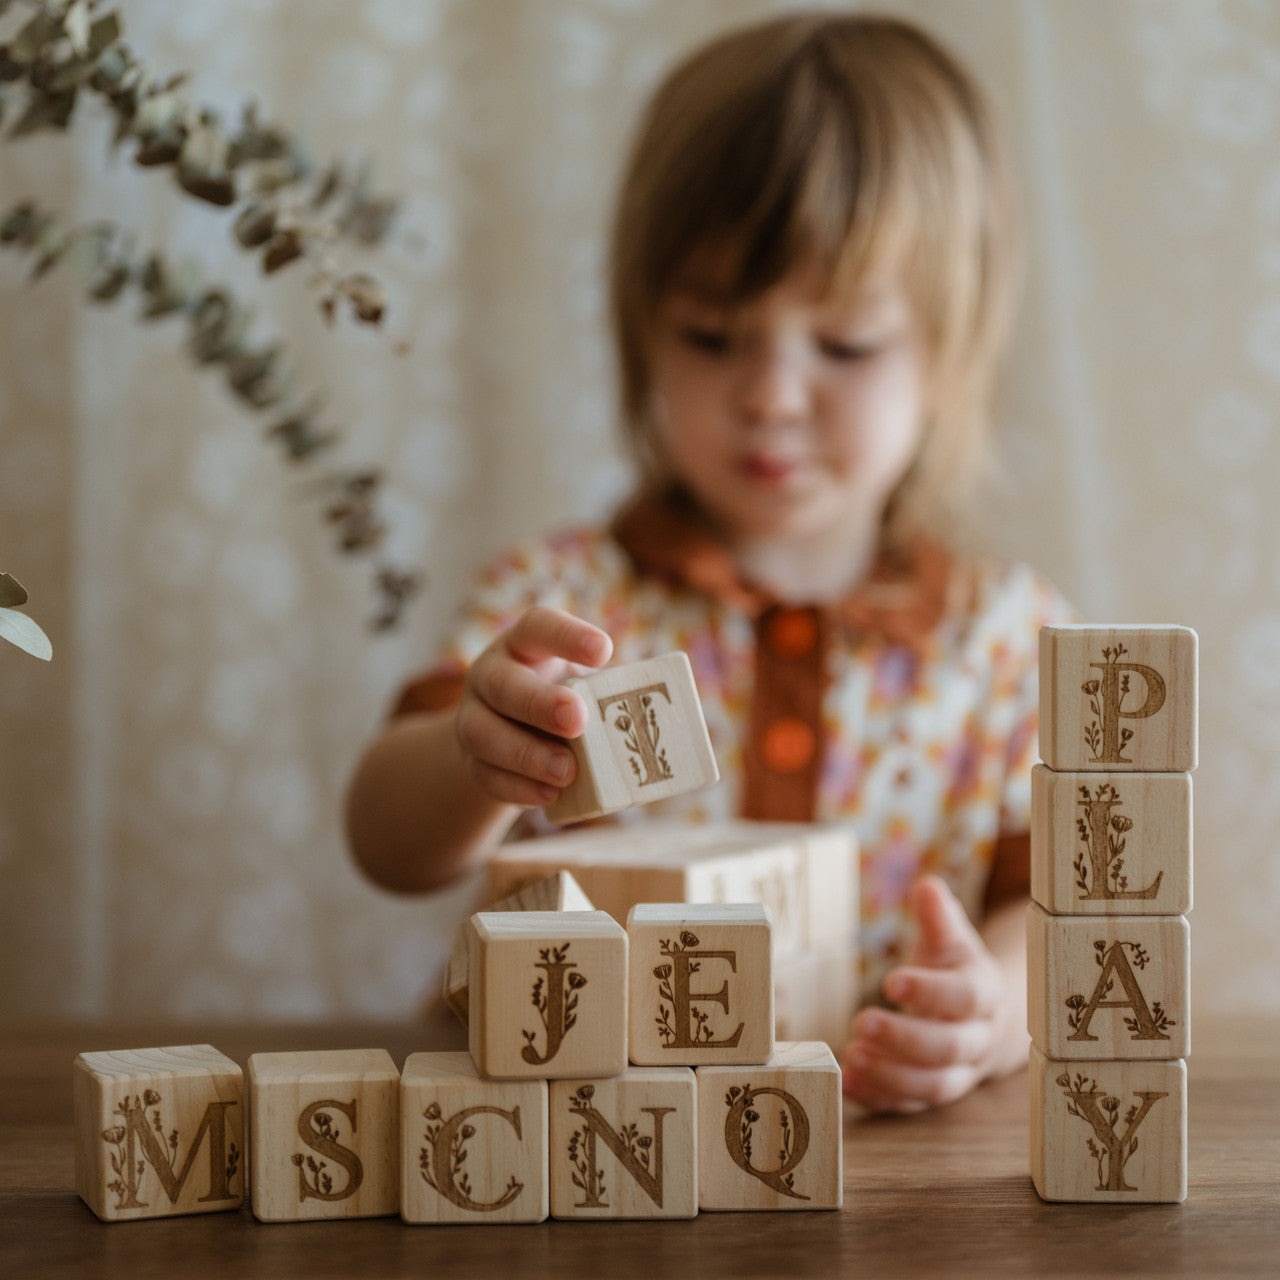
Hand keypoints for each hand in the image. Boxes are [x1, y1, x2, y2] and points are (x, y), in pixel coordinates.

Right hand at [455, 607, 611, 807]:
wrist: (509, 740)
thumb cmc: (561, 702)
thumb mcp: (580, 686)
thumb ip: (607, 694)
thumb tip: (656, 717)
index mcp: (523, 646)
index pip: (538, 627)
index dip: (567, 636)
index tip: (604, 651)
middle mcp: (490, 677)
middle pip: (503, 684)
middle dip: (540, 703)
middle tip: (577, 720)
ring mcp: (473, 719)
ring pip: (484, 734)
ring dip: (528, 754)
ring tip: (568, 771)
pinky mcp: (472, 762)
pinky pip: (486, 776)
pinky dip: (520, 788)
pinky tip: (551, 794)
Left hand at [842, 875, 1014, 1113]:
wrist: (983, 1019)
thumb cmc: (956, 969)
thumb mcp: (951, 940)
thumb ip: (939, 918)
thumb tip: (928, 887)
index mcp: (984, 995)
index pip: (964, 997)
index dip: (930, 992)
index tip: (891, 981)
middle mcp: (977, 1040)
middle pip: (948, 1048)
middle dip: (904, 1039)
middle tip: (861, 1023)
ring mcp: (959, 1073)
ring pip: (932, 1085)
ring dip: (891, 1076)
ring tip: (851, 1056)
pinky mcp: (933, 1094)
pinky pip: (908, 1105)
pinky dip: (878, 1098)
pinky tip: (846, 1082)